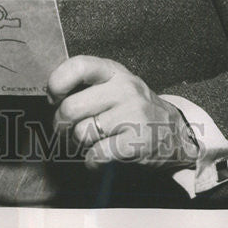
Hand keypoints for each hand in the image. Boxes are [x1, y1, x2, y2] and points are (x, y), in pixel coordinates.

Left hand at [47, 55, 199, 169]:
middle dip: (60, 125)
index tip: (54, 98)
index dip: (58, 83)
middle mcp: (124, 89)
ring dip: (78, 144)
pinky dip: (92, 161)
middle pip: (71, 107)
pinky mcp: (138, 141)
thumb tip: (51, 96)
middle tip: (65, 130)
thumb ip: (88, 85)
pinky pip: (97, 154)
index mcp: (114, 72)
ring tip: (88, 143)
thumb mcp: (116, 85)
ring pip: (82, 133)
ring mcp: (133, 114)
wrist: (176, 134)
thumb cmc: (135, 109)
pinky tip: (98, 158)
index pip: (78, 66)